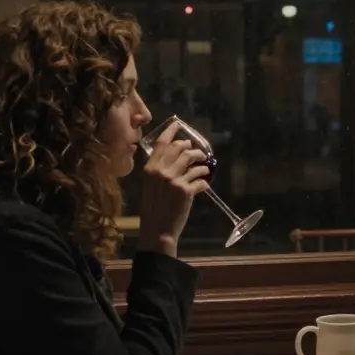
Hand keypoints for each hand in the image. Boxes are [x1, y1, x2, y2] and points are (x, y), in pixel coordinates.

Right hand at [138, 120, 210, 255]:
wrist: (157, 229)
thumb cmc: (152, 209)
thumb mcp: (149, 185)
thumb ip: (158, 170)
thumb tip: (173, 156)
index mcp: (150, 168)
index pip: (162, 143)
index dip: (172, 131)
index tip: (178, 124)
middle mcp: (162, 171)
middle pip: (180, 148)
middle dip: (191, 148)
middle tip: (196, 152)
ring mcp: (175, 180)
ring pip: (193, 160)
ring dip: (202, 161)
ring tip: (204, 165)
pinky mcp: (186, 190)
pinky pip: (201, 179)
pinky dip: (205, 181)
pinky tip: (205, 184)